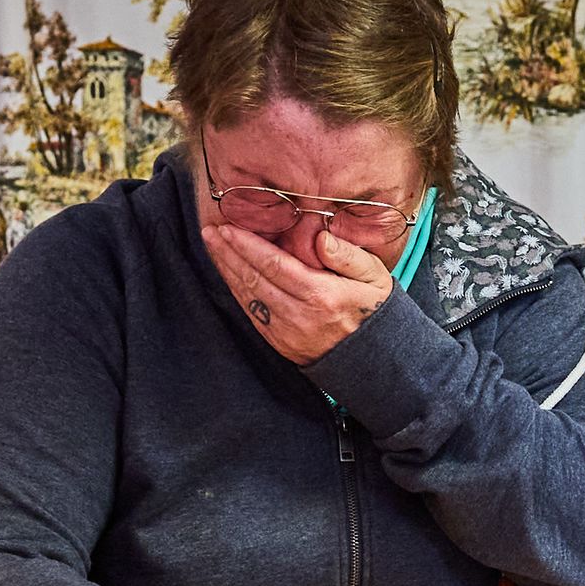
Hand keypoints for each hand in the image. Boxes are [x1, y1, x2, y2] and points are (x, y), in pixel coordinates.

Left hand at [210, 222, 397, 364]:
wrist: (374, 357)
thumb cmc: (374, 309)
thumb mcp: (374, 276)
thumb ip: (348, 255)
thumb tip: (321, 239)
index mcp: (321, 295)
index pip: (274, 265)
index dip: (247, 245)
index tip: (229, 228)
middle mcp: (299, 315)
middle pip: (254, 278)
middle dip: (228, 253)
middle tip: (210, 231)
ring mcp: (286, 332)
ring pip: (247, 296)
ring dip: (227, 270)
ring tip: (214, 247)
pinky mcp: (280, 342)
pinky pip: (251, 313)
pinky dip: (237, 291)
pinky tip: (229, 274)